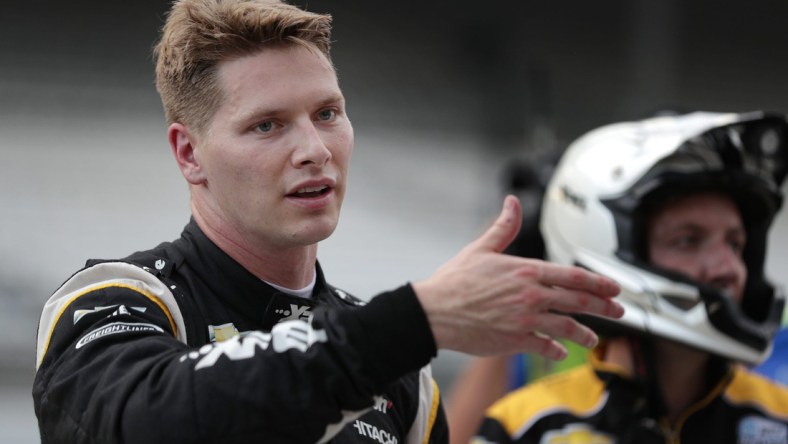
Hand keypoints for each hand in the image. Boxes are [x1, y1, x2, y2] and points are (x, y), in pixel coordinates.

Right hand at [412, 195, 622, 359]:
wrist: (435, 312)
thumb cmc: (454, 281)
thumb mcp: (481, 248)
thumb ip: (504, 227)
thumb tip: (512, 202)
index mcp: (526, 270)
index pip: (573, 276)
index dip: (598, 283)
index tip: (614, 288)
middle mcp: (531, 295)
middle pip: (579, 302)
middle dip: (604, 307)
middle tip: (619, 312)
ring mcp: (526, 320)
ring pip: (567, 327)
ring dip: (584, 333)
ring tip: (592, 338)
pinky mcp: (516, 340)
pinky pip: (545, 347)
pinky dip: (556, 349)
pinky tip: (560, 351)